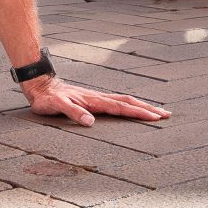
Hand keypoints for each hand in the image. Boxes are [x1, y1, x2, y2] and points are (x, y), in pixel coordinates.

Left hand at [21, 73, 168, 125]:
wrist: (41, 85)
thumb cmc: (47, 99)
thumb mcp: (57, 106)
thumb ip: (74, 112)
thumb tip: (90, 122)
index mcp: (94, 101)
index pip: (121, 108)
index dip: (138, 113)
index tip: (155, 117)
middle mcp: (99, 98)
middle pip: (129, 102)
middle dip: (148, 109)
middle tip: (166, 115)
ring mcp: (97, 98)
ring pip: (125, 100)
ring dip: (142, 106)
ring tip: (157, 111)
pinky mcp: (93, 100)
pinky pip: (117, 102)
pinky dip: (130, 105)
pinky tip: (133, 108)